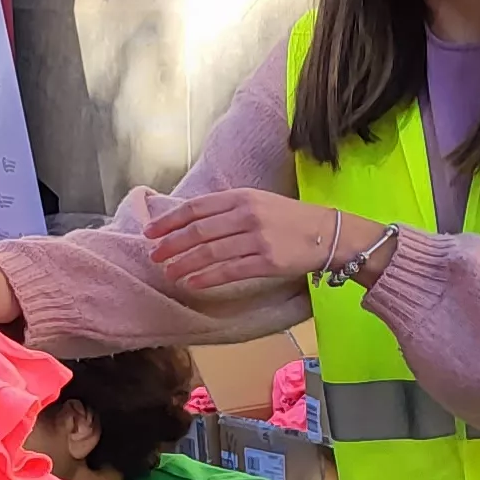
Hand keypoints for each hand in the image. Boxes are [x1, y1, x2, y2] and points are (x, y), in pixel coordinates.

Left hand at [144, 189, 359, 290]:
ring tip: (168, 272)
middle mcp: (247, 214)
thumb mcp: (258, 202)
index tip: (150, 232)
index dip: (169, 221)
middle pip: (198, 231)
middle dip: (171, 244)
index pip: (196, 208)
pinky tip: (192, 283)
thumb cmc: (289, 219)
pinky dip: (207, 278)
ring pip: (210, 253)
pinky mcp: (267, 261)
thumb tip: (190, 222)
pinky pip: (229, 271)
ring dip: (184, 264)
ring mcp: (257, 238)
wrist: (328, 233)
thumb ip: (227, 209)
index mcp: (242, 197)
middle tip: (154, 256)